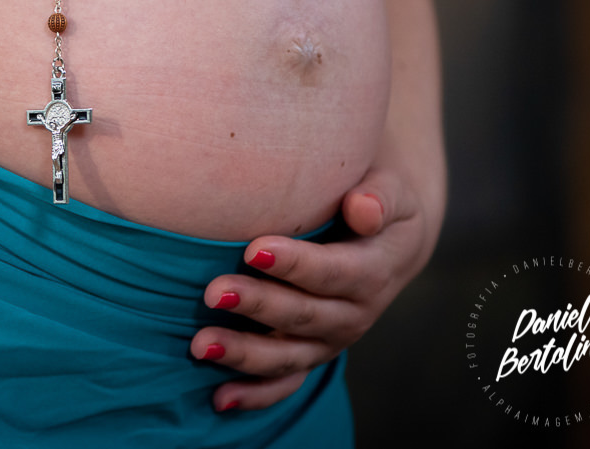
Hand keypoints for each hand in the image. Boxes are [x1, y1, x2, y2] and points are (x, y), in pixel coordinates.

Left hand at [189, 164, 435, 411]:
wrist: (387, 240)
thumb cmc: (375, 202)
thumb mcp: (389, 191)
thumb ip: (378, 198)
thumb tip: (363, 207)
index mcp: (374, 271)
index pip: (335, 272)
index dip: (297, 264)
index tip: (254, 249)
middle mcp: (353, 314)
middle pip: (304, 316)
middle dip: (258, 306)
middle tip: (214, 292)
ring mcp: (330, 340)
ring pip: (288, 356)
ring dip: (244, 354)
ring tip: (200, 344)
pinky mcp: (310, 354)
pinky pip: (284, 382)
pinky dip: (255, 394)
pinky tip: (219, 398)